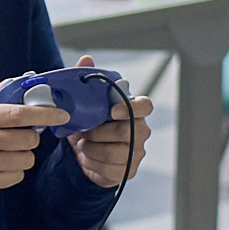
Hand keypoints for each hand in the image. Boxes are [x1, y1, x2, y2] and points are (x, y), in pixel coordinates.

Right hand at [0, 80, 58, 195]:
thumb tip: (27, 77)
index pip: (20, 114)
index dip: (46, 113)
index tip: (63, 115)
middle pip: (29, 139)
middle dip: (30, 138)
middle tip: (19, 136)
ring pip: (27, 159)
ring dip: (22, 156)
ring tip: (6, 152)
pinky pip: (17, 177)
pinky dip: (13, 172)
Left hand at [66, 54, 156, 187]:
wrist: (83, 155)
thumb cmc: (89, 125)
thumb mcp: (84, 104)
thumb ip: (86, 81)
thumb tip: (86, 59)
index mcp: (133, 111)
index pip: (145, 105)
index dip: (131, 108)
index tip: (111, 111)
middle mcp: (140, 131)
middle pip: (127, 131)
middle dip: (99, 133)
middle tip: (84, 132)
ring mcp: (137, 152)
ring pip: (116, 151)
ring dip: (92, 148)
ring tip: (83, 144)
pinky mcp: (128, 170)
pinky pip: (111, 168)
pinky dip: (93, 163)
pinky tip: (87, 157)